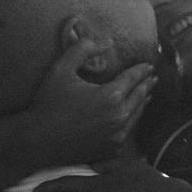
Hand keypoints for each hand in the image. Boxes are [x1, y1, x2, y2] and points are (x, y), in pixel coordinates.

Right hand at [20, 39, 156, 166]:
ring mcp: (117, 136)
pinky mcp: (112, 150)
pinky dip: (131, 122)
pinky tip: (131, 118)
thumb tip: (106, 41)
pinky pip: (127, 132)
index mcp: (111, 96)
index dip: (141, 70)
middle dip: (146, 85)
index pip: (133, 79)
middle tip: (153, 78)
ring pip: (137, 116)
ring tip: (147, 95)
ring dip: (142, 103)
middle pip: (139, 97)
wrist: (38, 141)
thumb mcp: (62, 68)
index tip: (149, 65)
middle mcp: (119, 117)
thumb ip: (83, 49)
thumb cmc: (49, 103)